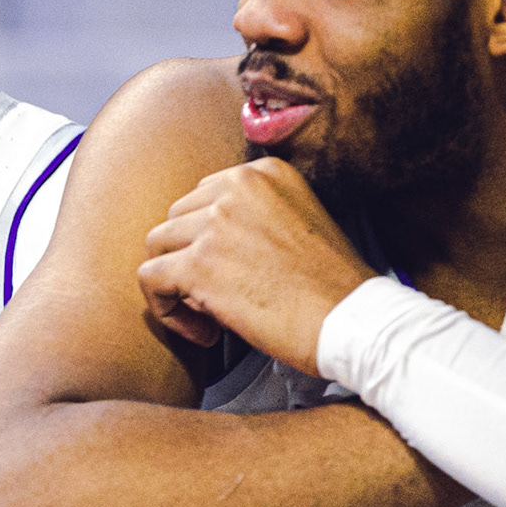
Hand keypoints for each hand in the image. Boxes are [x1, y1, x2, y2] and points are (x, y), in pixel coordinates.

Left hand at [138, 156, 374, 372]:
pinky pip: (149, 280)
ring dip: (176, 286)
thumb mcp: (297, 222)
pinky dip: (166, 310)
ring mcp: (215, 223)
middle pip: (175, 221)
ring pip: (156, 247)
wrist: (355, 321)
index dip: (207, 241)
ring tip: (212, 316)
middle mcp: (237, 187)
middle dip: (188, 260)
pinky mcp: (198, 264)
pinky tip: (203, 332)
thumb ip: (250, 216)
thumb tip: (196, 241)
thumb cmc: (331, 287)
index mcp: (263, 173)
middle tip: (221, 298)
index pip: (202, 198)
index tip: (231, 271)